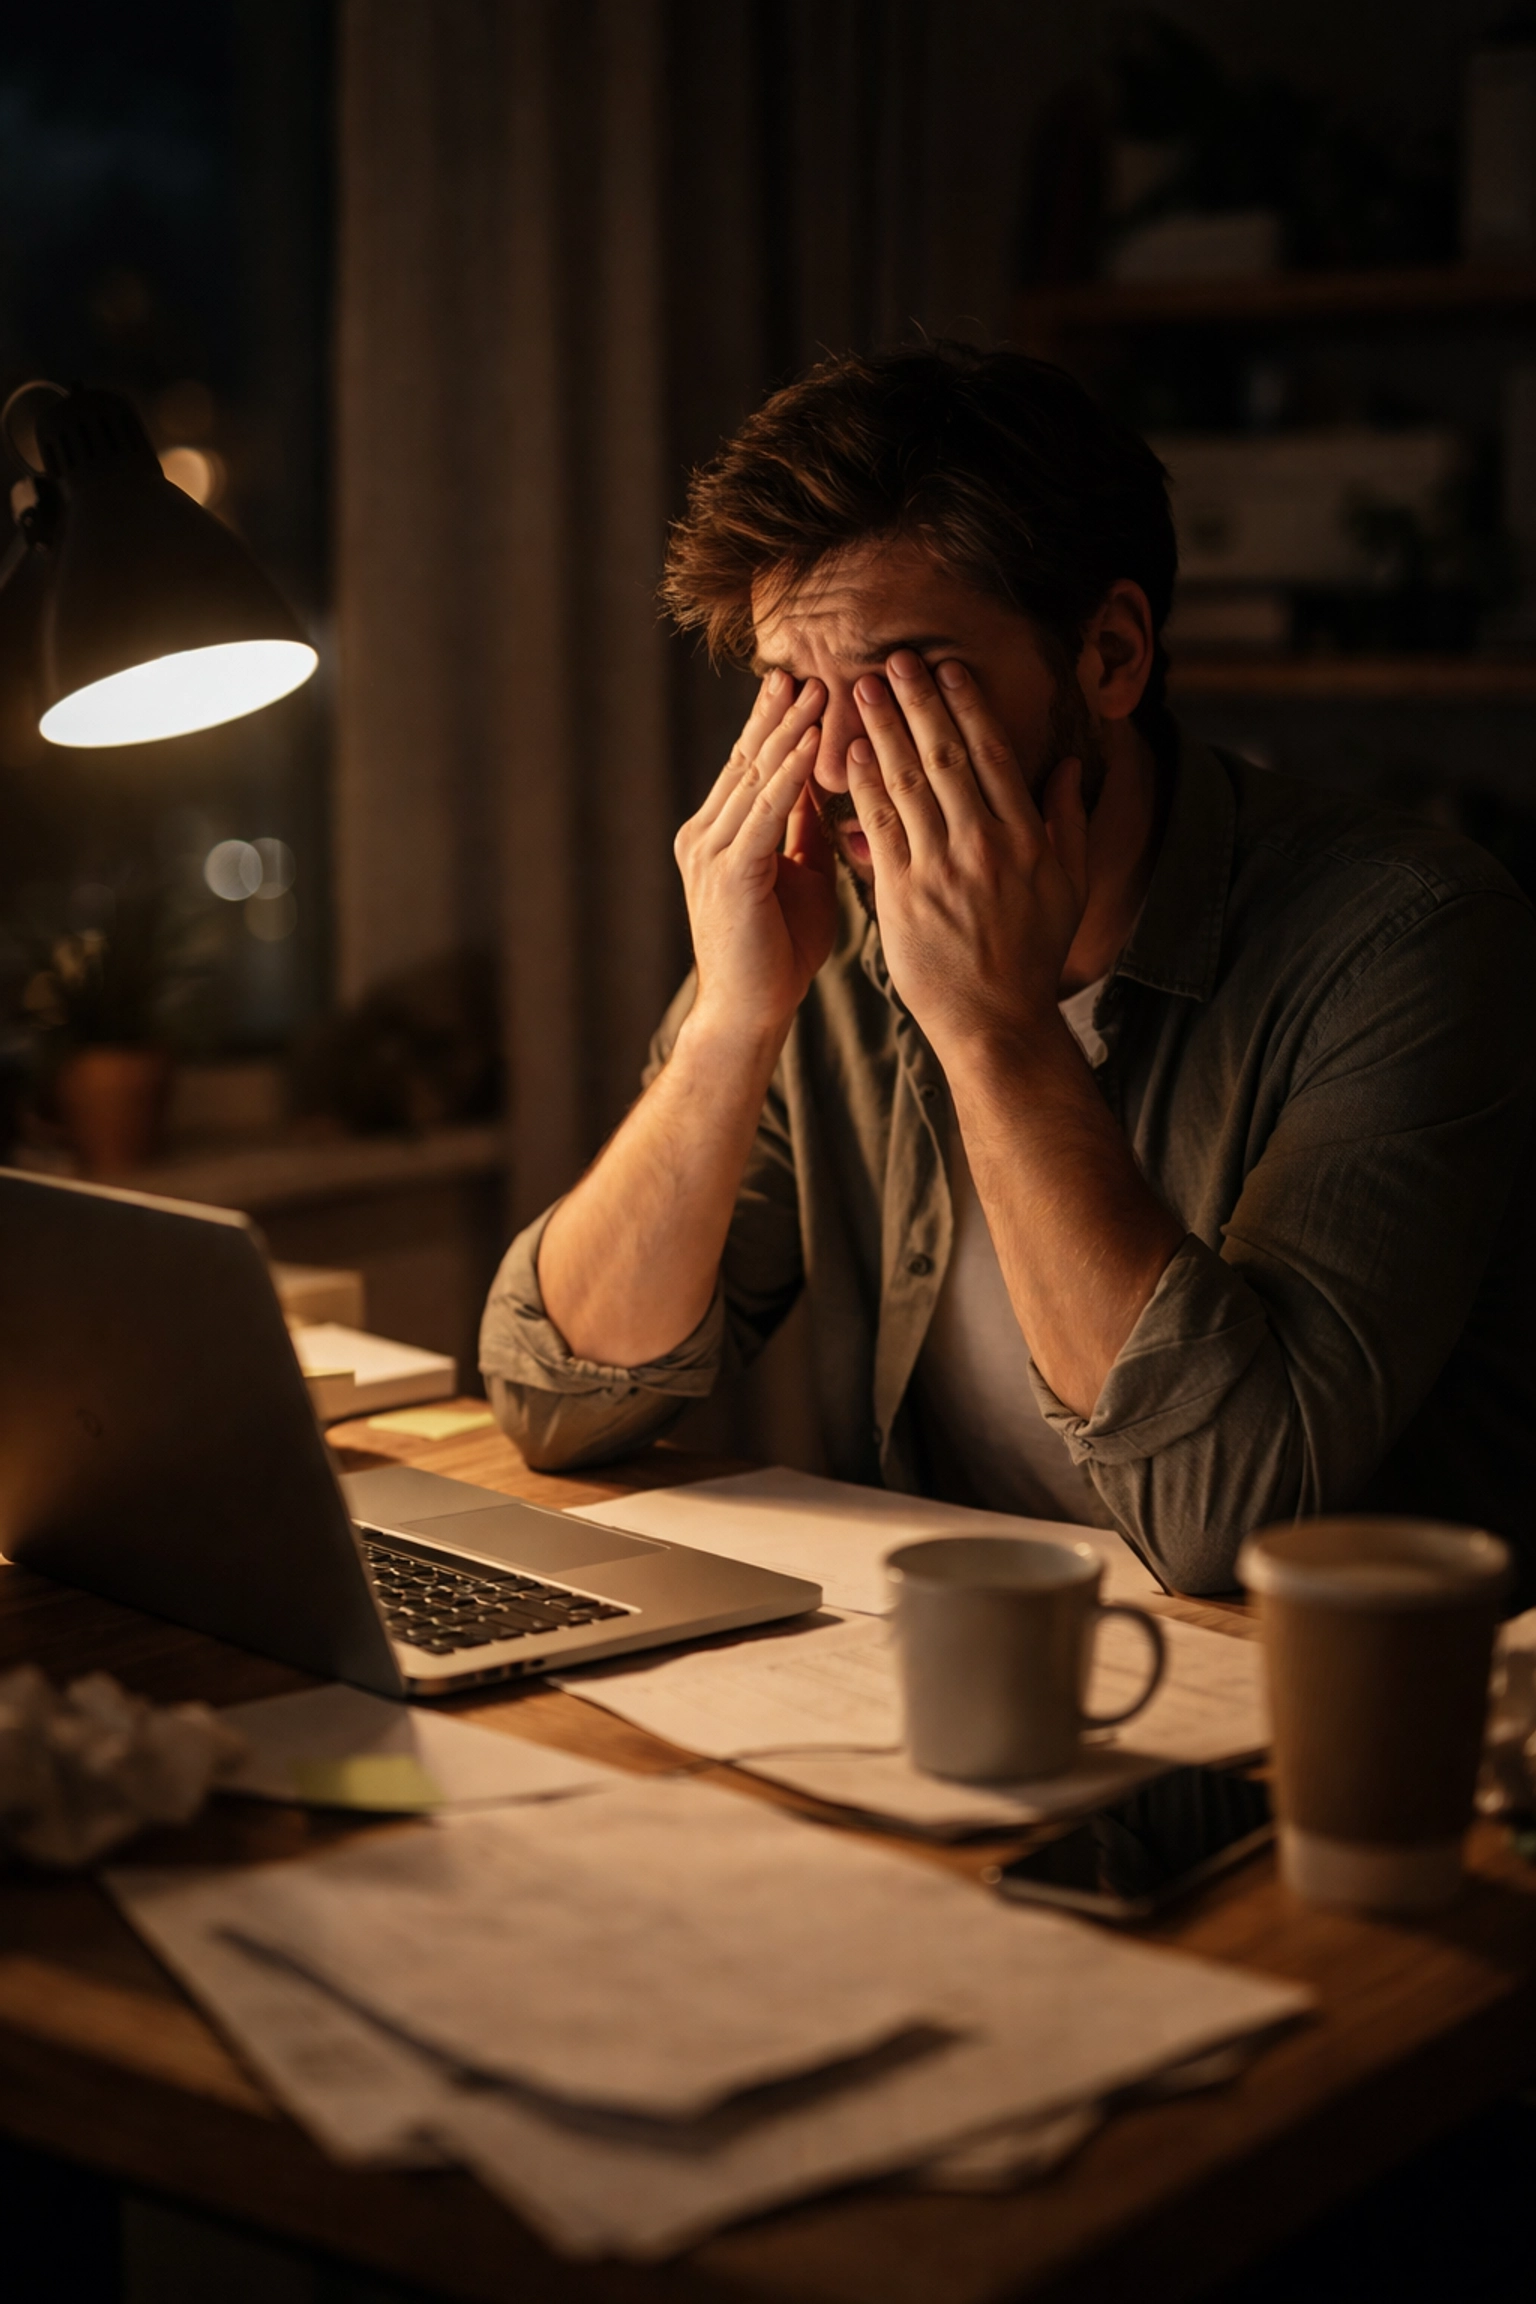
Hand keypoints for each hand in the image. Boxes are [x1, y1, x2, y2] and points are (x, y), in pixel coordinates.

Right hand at [673, 670, 838, 1041]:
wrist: (749, 1013)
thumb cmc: (779, 954)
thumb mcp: (800, 877)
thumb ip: (804, 831)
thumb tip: (822, 783)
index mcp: (718, 837)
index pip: (748, 768)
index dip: (773, 725)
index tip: (799, 683)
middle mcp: (705, 836)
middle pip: (746, 761)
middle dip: (777, 714)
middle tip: (804, 667)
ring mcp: (711, 853)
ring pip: (754, 778)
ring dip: (786, 731)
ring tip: (814, 689)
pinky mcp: (729, 872)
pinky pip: (765, 812)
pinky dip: (790, 774)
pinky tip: (811, 744)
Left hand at [847, 652, 1087, 1055]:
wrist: (995, 1022)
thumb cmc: (1032, 955)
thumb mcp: (1070, 887)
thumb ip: (1069, 820)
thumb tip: (1071, 763)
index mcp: (1027, 838)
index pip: (994, 755)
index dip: (967, 706)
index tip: (947, 669)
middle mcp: (986, 846)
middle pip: (947, 757)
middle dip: (919, 702)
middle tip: (895, 659)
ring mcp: (942, 870)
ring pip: (908, 783)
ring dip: (884, 730)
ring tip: (862, 690)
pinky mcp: (903, 896)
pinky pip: (879, 827)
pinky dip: (863, 786)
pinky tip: (848, 754)